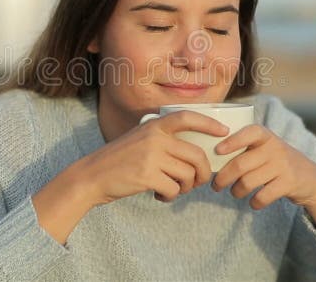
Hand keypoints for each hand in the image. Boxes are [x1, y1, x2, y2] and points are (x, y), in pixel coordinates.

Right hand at [76, 111, 228, 205]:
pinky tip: (160, 196)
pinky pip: (174, 190)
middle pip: (196, 155)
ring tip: (173, 190)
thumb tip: (195, 153)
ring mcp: (151, 156)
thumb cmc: (118, 160)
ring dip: (185, 187)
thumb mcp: (140, 139)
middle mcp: (154, 138)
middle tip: (197, 182)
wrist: (91, 175)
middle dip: (202, 172)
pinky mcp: (147, 176)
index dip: (209, 123)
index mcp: (154, 125)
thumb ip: (162, 139)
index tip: (224, 131)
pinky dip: (170, 197)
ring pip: (188, 175)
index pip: (187, 117)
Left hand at [211, 125, 315, 228]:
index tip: (217, 150)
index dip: (232, 141)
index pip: (250, 132)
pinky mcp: (289, 183)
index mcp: (265, 136)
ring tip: (234, 193)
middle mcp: (275, 148)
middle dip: (223, 177)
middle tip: (215, 185)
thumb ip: (244, 148)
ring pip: (248, 182)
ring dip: (236, 191)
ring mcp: (283, 165)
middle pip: (241, 163)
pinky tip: (253, 202)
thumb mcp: (265, 148)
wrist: (310, 177)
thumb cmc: (275, 161)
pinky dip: (254, 202)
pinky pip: (263, 196)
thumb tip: (209, 158)